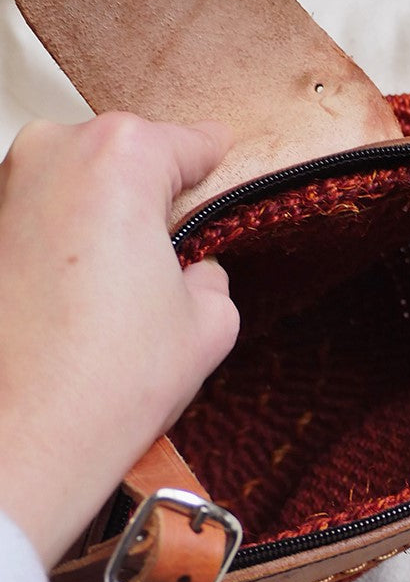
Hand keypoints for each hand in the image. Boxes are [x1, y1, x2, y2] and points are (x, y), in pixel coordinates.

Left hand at [0, 112, 238, 570]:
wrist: (21, 439)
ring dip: (95, 224)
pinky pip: (30, 222)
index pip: (184, 142)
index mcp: (120, 158)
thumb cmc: (101, 384)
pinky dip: (54, 249)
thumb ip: (210, 276)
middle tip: (168, 257)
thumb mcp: (209, 324)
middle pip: (119, 159)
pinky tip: (71, 306)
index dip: (210, 160)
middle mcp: (50, 156)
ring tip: (113, 296)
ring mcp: (1, 191)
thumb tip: (194, 273)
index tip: (216, 157)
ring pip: (70, 188)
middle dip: (145, 199)